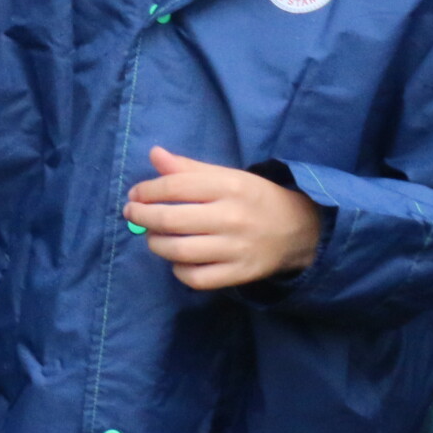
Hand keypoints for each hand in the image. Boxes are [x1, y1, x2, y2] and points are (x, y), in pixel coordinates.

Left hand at [123, 146, 321, 289]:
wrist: (299, 229)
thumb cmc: (253, 198)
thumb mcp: (226, 176)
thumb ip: (188, 168)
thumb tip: (154, 154)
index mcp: (228, 186)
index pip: (174, 187)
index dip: (146, 191)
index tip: (135, 195)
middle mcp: (232, 217)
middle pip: (171, 220)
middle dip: (142, 218)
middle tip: (132, 215)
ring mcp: (236, 248)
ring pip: (179, 251)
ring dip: (156, 244)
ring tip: (153, 237)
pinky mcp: (240, 274)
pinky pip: (197, 278)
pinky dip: (179, 271)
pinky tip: (178, 260)